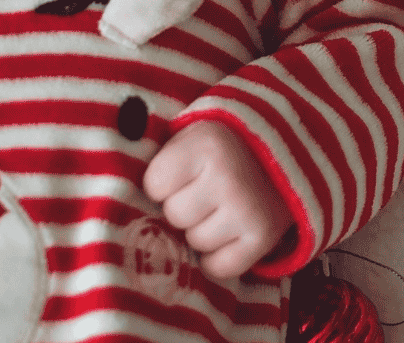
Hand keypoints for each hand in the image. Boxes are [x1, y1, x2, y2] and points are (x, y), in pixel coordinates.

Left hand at [142, 121, 294, 280]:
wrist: (284, 153)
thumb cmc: (223, 147)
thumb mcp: (192, 135)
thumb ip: (160, 160)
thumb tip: (119, 205)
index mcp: (207, 143)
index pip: (154, 185)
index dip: (165, 181)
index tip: (184, 170)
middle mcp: (228, 176)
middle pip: (175, 215)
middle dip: (184, 206)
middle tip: (206, 189)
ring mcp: (248, 209)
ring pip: (195, 243)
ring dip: (202, 231)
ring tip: (222, 207)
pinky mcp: (264, 237)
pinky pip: (219, 268)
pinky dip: (220, 256)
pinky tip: (231, 231)